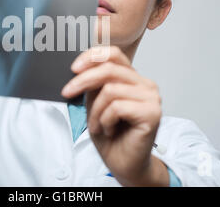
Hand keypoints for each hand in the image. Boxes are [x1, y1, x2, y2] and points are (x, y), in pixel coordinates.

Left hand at [61, 46, 168, 185]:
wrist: (123, 164)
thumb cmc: (110, 135)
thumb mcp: (95, 103)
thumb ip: (93, 84)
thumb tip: (78, 67)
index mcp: (134, 79)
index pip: (114, 54)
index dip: (92, 56)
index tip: (73, 68)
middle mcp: (146, 85)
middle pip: (109, 69)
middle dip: (83, 81)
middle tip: (67, 92)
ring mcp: (151, 98)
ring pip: (110, 90)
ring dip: (96, 111)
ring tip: (97, 126)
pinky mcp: (152, 113)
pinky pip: (117, 107)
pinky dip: (105, 121)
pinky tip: (109, 130)